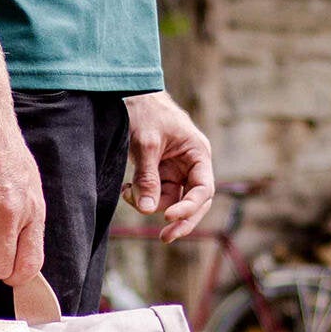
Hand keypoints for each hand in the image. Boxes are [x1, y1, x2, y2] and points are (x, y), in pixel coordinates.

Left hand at [123, 93, 214, 240]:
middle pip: (194, 202)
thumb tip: (147, 210)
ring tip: (128, 192)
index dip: (189, 208)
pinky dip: (142, 197)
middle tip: (164, 237)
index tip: (169, 217)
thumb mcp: (145, 144)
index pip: (203, 189)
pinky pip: (156, 194)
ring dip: (150, 203)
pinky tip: (127, 190)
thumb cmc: (144, 110)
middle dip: (179, 220)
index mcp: (198, 153)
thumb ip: (147, 177)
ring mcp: (176, 170)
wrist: (129, 93)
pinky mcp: (160, 173)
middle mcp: (191, 164)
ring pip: (171, 201)